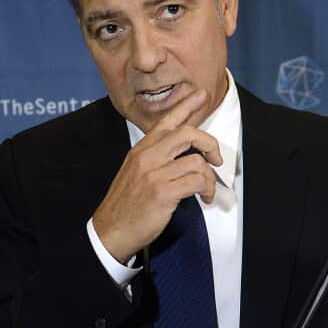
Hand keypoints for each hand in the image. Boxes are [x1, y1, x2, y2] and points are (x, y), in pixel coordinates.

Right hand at [91, 89, 223, 262]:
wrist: (110, 231)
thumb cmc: (126, 205)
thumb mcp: (135, 173)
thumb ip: (155, 159)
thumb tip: (183, 156)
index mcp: (141, 150)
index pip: (166, 121)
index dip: (186, 106)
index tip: (201, 95)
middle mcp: (147, 157)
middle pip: (186, 133)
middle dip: (209, 144)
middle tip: (216, 159)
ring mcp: (154, 174)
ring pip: (196, 161)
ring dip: (209, 177)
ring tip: (207, 190)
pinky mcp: (162, 192)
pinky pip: (196, 181)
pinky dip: (206, 189)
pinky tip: (203, 198)